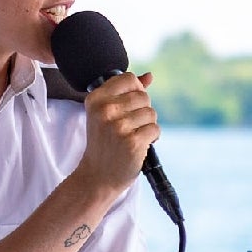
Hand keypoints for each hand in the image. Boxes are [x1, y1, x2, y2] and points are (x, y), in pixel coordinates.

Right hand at [74, 72, 158, 195]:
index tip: (129, 106)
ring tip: (133, 136)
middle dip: (142, 111)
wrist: (98, 175)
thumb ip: (126, 92)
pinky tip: (139, 145)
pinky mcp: (132, 142)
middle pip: (143, 96)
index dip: (135, 90)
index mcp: (96, 99)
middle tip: (128, 126)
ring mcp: (118, 126)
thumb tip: (149, 76)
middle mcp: (105, 110)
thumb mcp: (106, 114)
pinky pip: (155, 129)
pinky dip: (152, 138)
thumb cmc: (104, 142)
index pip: (128, 78)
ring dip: (147, 125)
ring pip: (151, 113)